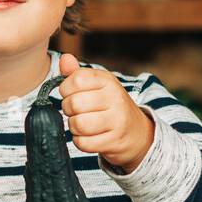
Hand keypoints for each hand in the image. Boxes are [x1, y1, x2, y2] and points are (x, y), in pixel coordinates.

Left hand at [57, 53, 154, 171]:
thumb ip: (77, 73)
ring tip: (81, 124)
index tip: (72, 94)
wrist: (137, 132)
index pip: (76, 80)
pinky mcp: (114, 141)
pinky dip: (80, 141)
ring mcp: (117, 120)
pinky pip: (84, 143)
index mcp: (108, 81)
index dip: (65, 89)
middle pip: (74, 104)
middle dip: (68, 110)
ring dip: (74, 127)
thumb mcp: (97, 86)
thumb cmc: (110, 106)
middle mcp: (115, 98)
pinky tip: (88, 136)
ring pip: (78, 124)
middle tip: (76, 112)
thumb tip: (64, 58)